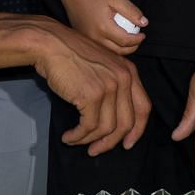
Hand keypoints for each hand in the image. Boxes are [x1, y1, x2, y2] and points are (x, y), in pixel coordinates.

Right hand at [35, 25, 149, 155]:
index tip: (127, 143)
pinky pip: (88, 126)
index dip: (137, 130)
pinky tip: (69, 137)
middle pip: (127, 123)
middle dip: (111, 142)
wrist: (51, 44)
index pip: (144, 108)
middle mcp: (123, 79)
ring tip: (75, 141)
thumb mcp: (102, 65)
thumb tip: (112, 119)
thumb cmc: (70, 55)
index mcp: (129, 72)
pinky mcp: (91, 96)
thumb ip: (114, 85)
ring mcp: (109, 87)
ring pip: (107, 128)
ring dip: (90, 140)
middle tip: (96, 150)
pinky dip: (78, 136)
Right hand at [66, 0, 147, 54]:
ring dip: (121, 49)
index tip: (143, 34)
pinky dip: (110, 47)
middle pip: (118, 51)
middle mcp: (94, 38)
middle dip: (131, 48)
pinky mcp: (83, 38)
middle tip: (138, 40)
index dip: (137, 40)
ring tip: (128, 41)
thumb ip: (131, 11)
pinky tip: (115, 39)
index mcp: (103, 28)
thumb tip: (144, 23)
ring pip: (109, 52)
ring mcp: (87, 40)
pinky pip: (100, 48)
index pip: (125, 41)